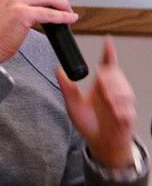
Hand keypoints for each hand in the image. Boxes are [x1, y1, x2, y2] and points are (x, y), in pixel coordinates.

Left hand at [57, 36, 135, 168]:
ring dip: (115, 93)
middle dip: (110, 77)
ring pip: (125, 91)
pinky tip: (114, 111)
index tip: (107, 41)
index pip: (108, 65)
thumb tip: (58, 69)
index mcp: (101, 86)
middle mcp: (113, 92)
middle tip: (101, 80)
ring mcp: (122, 104)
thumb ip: (66, 87)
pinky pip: (128, 109)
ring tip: (106, 98)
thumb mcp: (73, 104)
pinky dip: (121, 109)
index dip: (109, 53)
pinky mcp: (128, 116)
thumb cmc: (89, 123)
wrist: (99, 144)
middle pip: (117, 76)